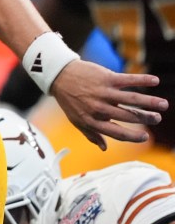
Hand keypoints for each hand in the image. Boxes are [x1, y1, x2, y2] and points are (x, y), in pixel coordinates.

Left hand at [50, 60, 167, 150]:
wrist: (59, 75)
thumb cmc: (70, 99)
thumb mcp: (76, 120)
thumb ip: (91, 134)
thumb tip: (104, 148)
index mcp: (93, 120)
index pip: (117, 133)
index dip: (133, 137)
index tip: (145, 137)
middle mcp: (100, 108)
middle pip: (128, 116)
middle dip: (145, 118)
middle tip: (157, 118)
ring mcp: (104, 92)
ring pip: (131, 99)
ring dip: (150, 102)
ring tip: (163, 105)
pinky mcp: (106, 77)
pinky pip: (127, 80)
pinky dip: (142, 80)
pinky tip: (155, 81)